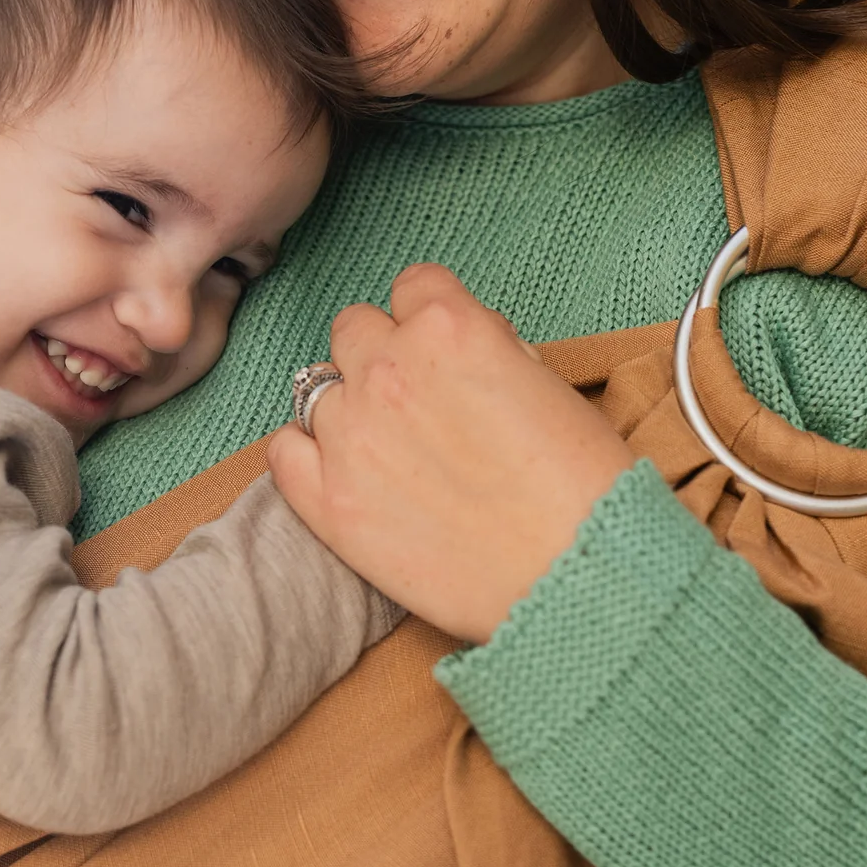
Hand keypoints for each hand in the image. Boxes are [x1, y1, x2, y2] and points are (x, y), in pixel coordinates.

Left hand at [267, 265, 633, 642]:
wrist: (575, 580)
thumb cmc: (585, 491)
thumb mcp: (550, 385)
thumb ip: (491, 350)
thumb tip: (461, 349)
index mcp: (450, 327)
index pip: (413, 285)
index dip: (430, 318)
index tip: (442, 350)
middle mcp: (390, 368)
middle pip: (355, 328)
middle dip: (383, 355)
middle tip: (416, 402)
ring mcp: (351, 434)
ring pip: (317, 388)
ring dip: (349, 408)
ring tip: (390, 451)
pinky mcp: (328, 501)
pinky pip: (282, 449)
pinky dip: (305, 454)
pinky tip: (342, 473)